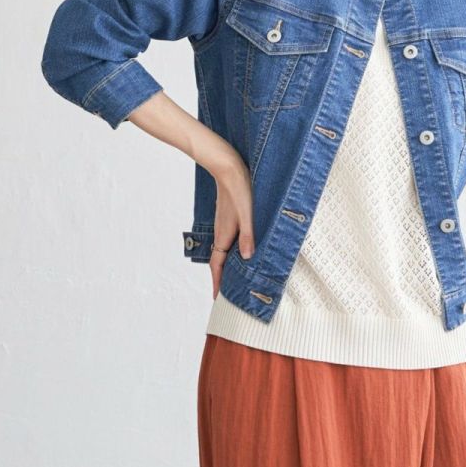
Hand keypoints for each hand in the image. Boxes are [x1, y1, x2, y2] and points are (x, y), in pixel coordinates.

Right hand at [208, 151, 254, 300]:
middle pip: (219, 261)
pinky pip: (227, 241)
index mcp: (224, 235)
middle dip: (221, 278)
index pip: (218, 265)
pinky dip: (230, 252)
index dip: (218, 282)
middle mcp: (222, 233)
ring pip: (223, 251)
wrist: (228, 168)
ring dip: (225, 265)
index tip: (217, 298)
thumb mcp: (248, 214)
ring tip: (231, 277)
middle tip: (225, 293)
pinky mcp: (229, 219)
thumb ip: (248, 236)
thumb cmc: (240, 190)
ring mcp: (224, 226)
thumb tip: (248, 257)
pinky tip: (238, 251)